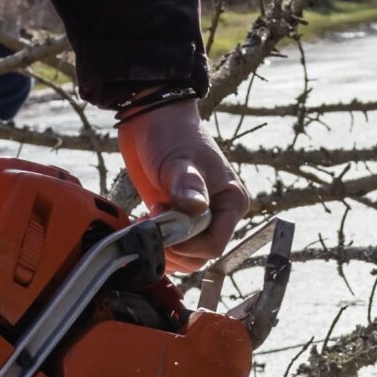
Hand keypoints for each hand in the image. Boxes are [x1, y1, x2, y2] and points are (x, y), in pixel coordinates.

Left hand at [117, 100, 243, 273]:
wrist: (153, 120)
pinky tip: (144, 225)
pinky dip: (157, 244)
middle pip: (201, 255)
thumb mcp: (181, 160)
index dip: (187, 245)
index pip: (215, 243)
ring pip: (186, 256)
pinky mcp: (179, 218)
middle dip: (173, 246)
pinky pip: (173, 247)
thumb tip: (195, 208)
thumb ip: (187, 186)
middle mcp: (220, 214)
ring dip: (163, 247)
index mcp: (232, 202)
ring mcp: (199, 218)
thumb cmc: (174, 134)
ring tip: (147, 221)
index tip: (164, 232)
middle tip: (152, 222)